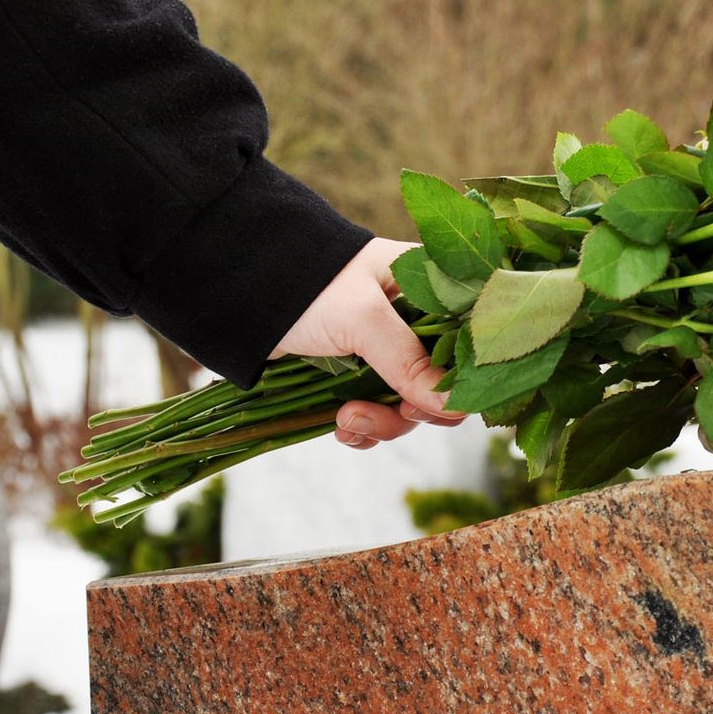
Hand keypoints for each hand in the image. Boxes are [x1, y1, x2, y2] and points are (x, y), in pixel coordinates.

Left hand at [270, 238, 467, 447]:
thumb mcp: (363, 318)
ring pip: (412, 405)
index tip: (435, 396)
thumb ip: (409, 360)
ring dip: (383, 423)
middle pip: (446, 380)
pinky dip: (364, 428)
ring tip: (346, 419)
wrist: (239, 292)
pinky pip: (381, 414)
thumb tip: (453, 405)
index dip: (464, 374)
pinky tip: (339, 425)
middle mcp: (418, 317)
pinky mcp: (360, 374)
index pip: (474, 336)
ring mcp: (388, 348)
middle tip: (395, 411)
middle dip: (417, 408)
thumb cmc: (306, 285)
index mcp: (432, 285)